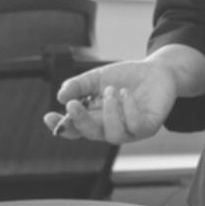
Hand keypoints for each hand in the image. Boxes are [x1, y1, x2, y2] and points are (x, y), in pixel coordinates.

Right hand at [44, 60, 177, 144]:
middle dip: (80, 121)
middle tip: (74, 104)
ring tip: (112, 90)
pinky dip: (128, 110)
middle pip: (90, 134)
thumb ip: (79, 85)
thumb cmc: (125, 77)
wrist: (156, 71)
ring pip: (113, 135)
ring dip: (109, 112)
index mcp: (95, 118)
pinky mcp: (148, 127)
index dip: (60, 126)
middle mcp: (110, 128)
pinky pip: (135, 126)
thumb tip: (60, 95)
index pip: (75, 129)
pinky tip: (126, 94)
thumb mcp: (98, 77)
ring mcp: (130, 130)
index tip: (49, 116)